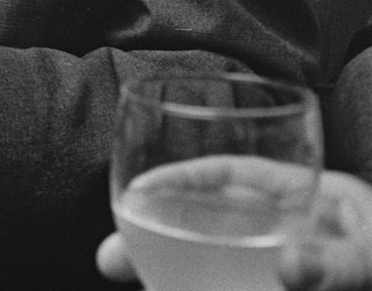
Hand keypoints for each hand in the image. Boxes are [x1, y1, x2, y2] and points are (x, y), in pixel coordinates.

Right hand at [98, 168, 371, 289]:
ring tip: (135, 285)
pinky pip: (225, 289)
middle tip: (110, 260)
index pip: (237, 173)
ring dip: (166, 275)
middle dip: (153, 238)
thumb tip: (292, 267)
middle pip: (210, 228)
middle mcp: (295, 234)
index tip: (138, 191)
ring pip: (212, 268)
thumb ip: (342, 263)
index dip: (183, 177)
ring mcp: (286, 273)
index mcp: (316, 199)